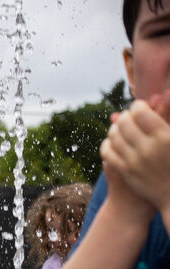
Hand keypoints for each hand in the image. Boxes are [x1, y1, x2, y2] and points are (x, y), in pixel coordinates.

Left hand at [103, 98, 169, 214]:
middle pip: (124, 122)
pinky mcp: (125, 173)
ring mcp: (133, 162)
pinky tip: (114, 141)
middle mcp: (147, 149)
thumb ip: (169, 114)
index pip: (140, 111)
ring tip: (122, 127)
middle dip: (126, 115)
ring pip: (113, 136)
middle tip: (130, 116)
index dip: (138, 105)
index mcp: (165, 137)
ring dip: (115, 128)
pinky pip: (107, 152)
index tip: (142, 107)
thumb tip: (164, 93)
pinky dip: (108, 143)